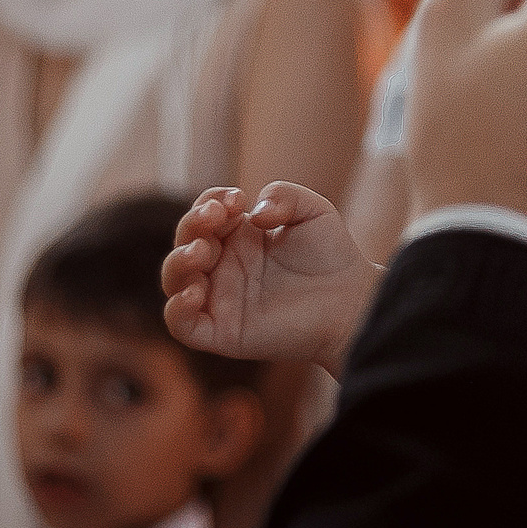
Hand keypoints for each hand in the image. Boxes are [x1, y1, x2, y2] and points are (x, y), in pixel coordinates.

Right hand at [163, 183, 379, 375]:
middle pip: (184, 242)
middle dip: (192, 225)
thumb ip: (284, 195)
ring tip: (202, 251)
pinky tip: (194, 292)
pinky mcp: (223, 332)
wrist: (352, 303)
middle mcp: (223, 266)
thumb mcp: (314, 211)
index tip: (238, 199)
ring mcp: (220, 299)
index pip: (204, 213)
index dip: (211, 201)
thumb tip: (252, 214)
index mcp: (238, 236)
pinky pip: (182, 325)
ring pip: (174, 281)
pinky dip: (176, 309)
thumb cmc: (332, 256)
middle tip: (217, 219)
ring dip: (179, 262)